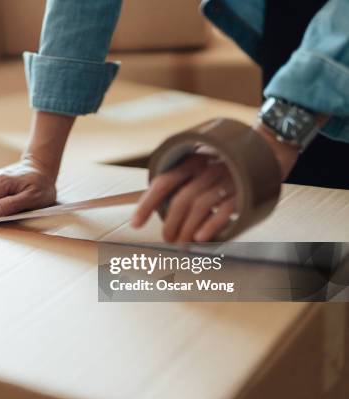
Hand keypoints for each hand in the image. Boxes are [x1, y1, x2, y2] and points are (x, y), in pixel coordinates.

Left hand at [131, 123, 298, 242]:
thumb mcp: (201, 167)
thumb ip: (183, 184)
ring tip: (181, 243)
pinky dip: (210, 226)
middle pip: (182, 199)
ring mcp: (227, 179)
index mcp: (191, 161)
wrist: (269, 148)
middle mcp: (207, 168)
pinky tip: (200, 239)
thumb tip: (158, 211)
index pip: (163, 183)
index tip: (136, 224)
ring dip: (187, 229)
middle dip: (171, 223)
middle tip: (166, 238)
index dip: (147, 204)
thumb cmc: (226, 164)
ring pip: (200, 206)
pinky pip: (224, 210)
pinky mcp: (245, 191)